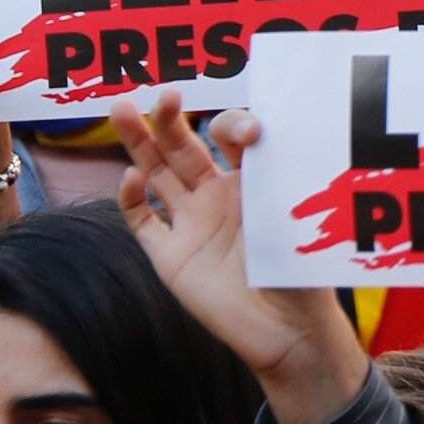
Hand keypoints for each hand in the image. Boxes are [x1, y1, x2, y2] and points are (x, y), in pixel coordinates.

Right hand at [110, 97, 367, 423]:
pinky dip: (131, 199)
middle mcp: (215, 197)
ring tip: (121, 110)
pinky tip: (131, 178)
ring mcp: (189, 225)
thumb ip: (273, 174)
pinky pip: (142, 222)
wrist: (289, 330)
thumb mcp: (291, 214)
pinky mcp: (169, 257)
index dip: (232, 125)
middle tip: (158, 93)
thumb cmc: (302, 270)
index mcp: (250, 181)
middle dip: (168, 119)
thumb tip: (258, 128)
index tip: (250, 133)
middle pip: (182, 148)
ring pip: (155, 174)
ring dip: (138, 143)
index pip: (228, 138)